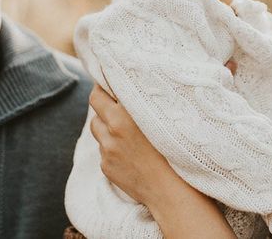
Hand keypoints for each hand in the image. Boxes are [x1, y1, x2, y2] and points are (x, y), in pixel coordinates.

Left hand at [88, 85, 234, 237]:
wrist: (172, 191)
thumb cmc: (177, 150)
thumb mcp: (163, 116)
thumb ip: (145, 99)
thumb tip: (136, 82)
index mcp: (124, 115)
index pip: (99, 91)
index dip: (105, 84)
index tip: (113, 80)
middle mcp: (112, 130)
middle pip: (95, 105)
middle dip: (103, 101)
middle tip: (115, 99)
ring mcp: (107, 150)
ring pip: (97, 127)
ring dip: (106, 123)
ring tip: (126, 126)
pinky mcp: (106, 167)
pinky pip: (104, 149)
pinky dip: (113, 146)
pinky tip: (131, 150)